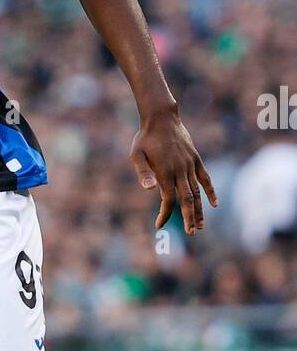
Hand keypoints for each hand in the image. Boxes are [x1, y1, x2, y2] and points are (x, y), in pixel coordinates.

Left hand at [131, 110, 217, 234]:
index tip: (158, 225)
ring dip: (199, 210)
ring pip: (197, 192)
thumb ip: (143, 173)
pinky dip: (210, 191)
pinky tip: (215, 204)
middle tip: (191, 233)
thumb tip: (150, 190)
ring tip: (200, 225)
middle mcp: (180, 171)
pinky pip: (205, 178)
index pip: (168, 200)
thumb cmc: (145, 138)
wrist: (162, 118)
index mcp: (165, 172)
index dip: (165, 214)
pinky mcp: (196, 160)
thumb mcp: (136, 155)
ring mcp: (190, 165)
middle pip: (187, 199)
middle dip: (188, 218)